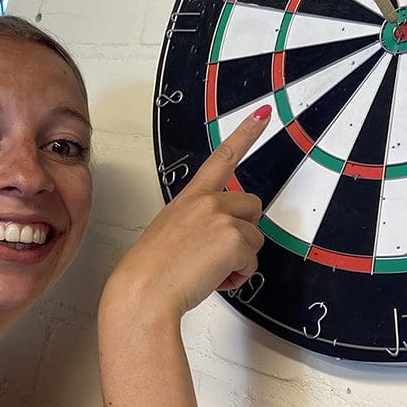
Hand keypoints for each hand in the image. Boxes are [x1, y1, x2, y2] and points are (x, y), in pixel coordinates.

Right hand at [105, 107, 269, 320]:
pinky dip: (240, 275)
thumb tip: (217, 240)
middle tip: (221, 253)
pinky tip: (215, 280)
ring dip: (240, 258)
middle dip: (245, 230)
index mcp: (190, 198)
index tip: (262, 115)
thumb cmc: (150, 270)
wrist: (144, 292)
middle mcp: (207, 202)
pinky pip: (253, 261)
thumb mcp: (171, 233)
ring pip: (255, 237)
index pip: (222, 158)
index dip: (245, 134)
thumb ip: (198, 225)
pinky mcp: (234, 241)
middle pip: (252, 206)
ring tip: (210, 271)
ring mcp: (221, 219)